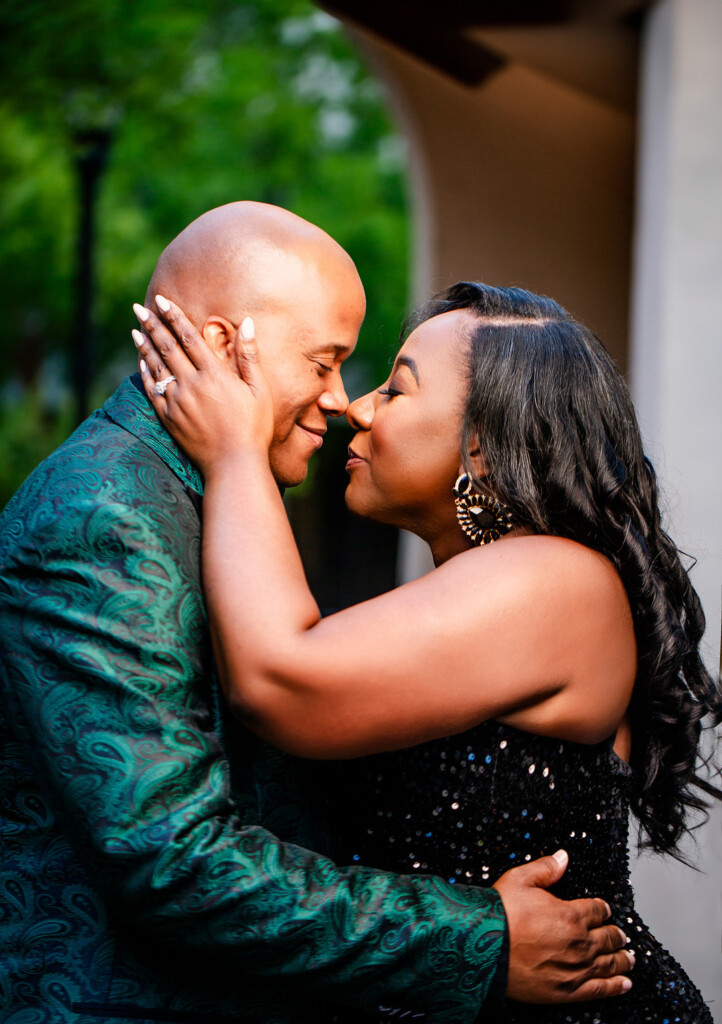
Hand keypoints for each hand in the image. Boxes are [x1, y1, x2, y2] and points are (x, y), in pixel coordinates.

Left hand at [132, 296, 273, 475]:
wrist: (234, 464)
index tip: (161, 300)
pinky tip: (141, 363)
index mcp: (214, 375)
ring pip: (156, 367)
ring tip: (135, 330)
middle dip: (152, 325)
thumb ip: (250, 356)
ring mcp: (177, 402)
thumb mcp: (259, 391)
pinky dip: (145, 374)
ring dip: (144, 346)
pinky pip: (152, 391)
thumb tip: (247, 323)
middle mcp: (192, 385)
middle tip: (138, 308)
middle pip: (167, 348)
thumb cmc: (254, 428)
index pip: (189, 337)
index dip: (174, 317)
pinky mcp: (169, 419)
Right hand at [493, 850, 632, 1002]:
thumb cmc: (500, 914)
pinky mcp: (567, 991)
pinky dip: (615, 986)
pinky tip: (624, 984)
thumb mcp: (520, 879)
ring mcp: (575, 969)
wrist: (484, 949)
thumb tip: (563, 857)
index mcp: (571, 914)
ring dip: (622, 960)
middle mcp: (579, 943)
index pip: (596, 911)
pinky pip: (599, 989)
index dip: (601, 909)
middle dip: (616, 935)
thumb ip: (546, 868)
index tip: (603, 910)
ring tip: (629, 959)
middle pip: (607, 938)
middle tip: (621, 935)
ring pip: (608, 964)